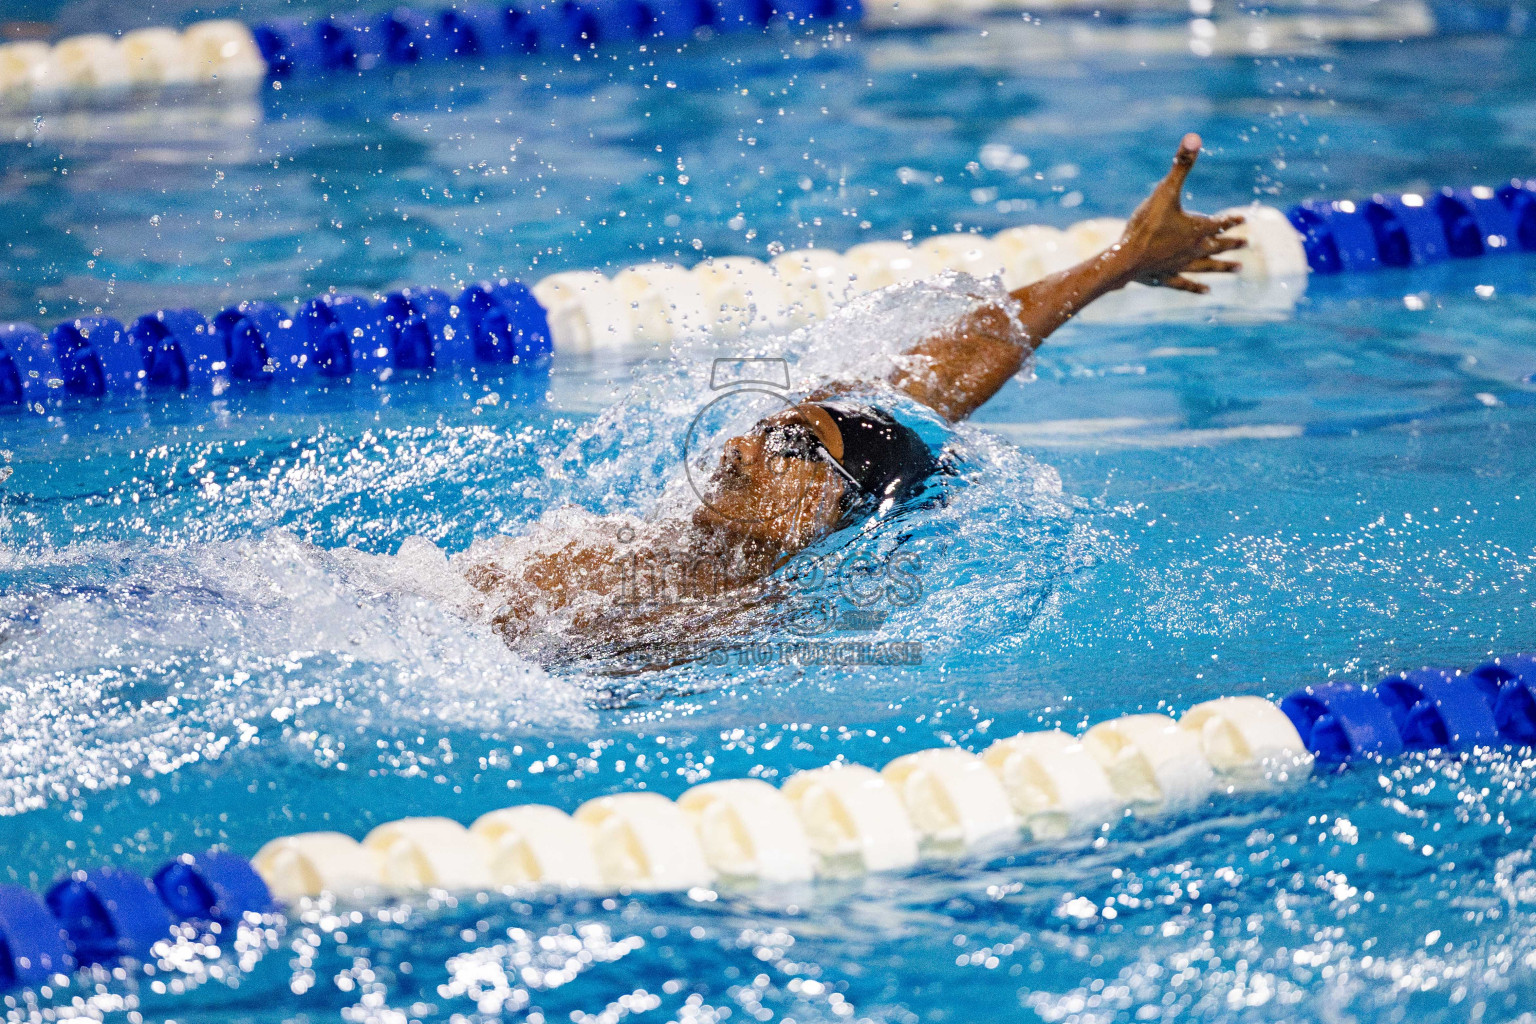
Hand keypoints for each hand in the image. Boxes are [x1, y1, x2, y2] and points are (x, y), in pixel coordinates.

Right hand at [1119, 133, 1244, 293]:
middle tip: (1247, 244)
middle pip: (1218, 246)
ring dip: (1223, 267)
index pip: (1219, 223)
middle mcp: (1194, 249)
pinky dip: (1197, 288)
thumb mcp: (1164, 191)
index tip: (1244, 219)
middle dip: (1232, 243)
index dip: (1231, 220)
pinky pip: (1186, 284)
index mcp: (1196, 229)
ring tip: (1239, 268)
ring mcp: (1181, 266)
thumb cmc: (1145, 226)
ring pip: (1208, 267)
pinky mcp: (1167, 278)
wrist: (1126, 260)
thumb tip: (1194, 137)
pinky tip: (1207, 291)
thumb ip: (1180, 166)